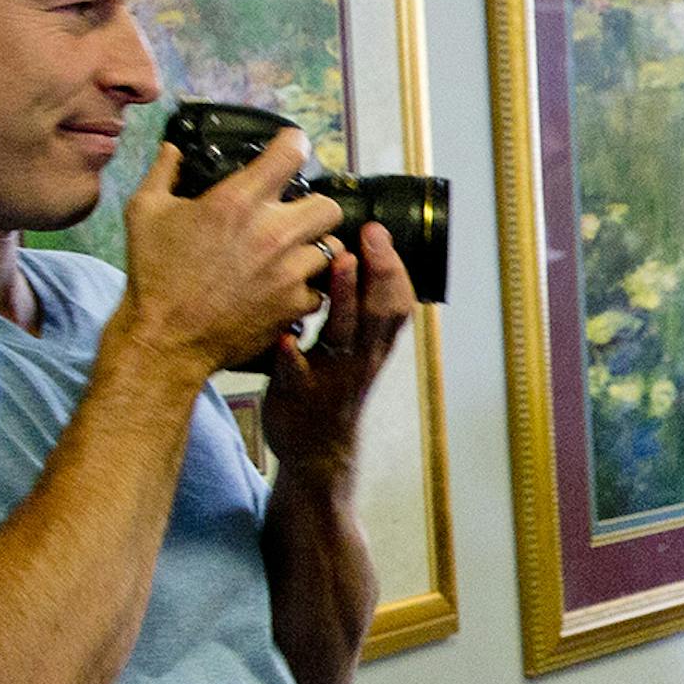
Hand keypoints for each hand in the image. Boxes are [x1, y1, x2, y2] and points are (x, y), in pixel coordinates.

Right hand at [117, 130, 344, 373]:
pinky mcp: (294, 304)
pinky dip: (306, 288)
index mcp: (238, 200)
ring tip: (292, 255)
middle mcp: (272, 231)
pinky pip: (321, 288)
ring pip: (331, 248)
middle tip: (294, 216)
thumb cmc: (153, 275)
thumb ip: (162, 171)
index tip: (290, 150)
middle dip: (313, 207)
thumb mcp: (144, 212)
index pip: (293, 152)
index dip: (294, 145)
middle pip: (328, 204)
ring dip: (313, 249)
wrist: (165, 340)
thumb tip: (172, 149)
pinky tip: (285, 287)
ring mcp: (288, 270)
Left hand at [260, 222, 414, 475]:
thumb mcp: (358, 350)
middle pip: (380, 311)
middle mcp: (360, 357)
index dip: (395, 268)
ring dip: (346, 297)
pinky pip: (298, 373)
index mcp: (374, 344)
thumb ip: (359, 308)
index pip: (398, 302)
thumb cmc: (332, 387)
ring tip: (341, 262)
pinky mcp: (299, 394)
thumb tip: (356, 252)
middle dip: (380, 270)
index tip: (381, 231)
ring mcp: (331, 376)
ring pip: (344, 334)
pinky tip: (286, 336)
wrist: (317, 451)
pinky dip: (293, 356)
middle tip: (372, 233)